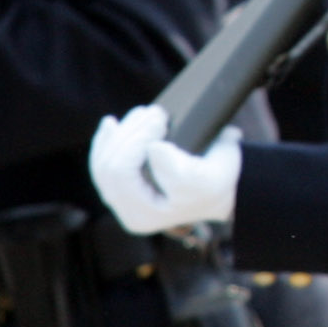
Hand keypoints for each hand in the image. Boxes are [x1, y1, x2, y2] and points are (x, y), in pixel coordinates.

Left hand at [89, 107, 240, 233]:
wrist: (225, 189)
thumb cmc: (218, 184)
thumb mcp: (208, 180)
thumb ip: (181, 171)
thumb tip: (153, 149)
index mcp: (142, 215)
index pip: (121, 173)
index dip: (135, 141)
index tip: (161, 119)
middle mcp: (126, 210)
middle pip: (107, 166)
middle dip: (128, 133)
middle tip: (155, 112)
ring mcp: (122, 198)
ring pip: (102, 162)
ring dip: (120, 133)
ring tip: (143, 113)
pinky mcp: (123, 184)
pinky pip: (103, 161)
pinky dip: (106, 141)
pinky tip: (110, 124)